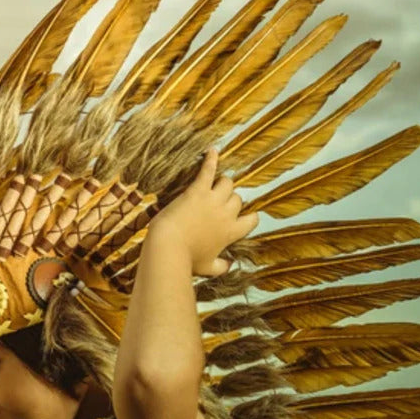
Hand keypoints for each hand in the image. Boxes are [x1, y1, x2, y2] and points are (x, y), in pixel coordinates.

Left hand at [151, 147, 258, 276]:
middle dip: (229, 199)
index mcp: (231, 233)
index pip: (251, 220)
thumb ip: (221, 266)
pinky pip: (208, 170)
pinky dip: (211, 159)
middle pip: (237, 198)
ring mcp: (213, 200)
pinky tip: (212, 150)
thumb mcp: (207, 268)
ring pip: (228, 183)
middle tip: (218, 202)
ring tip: (215, 183)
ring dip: (222, 183)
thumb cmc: (186, 260)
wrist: (168, 247)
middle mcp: (226, 214)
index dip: (248, 217)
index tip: (244, 216)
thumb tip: (229, 265)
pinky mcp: (198, 190)